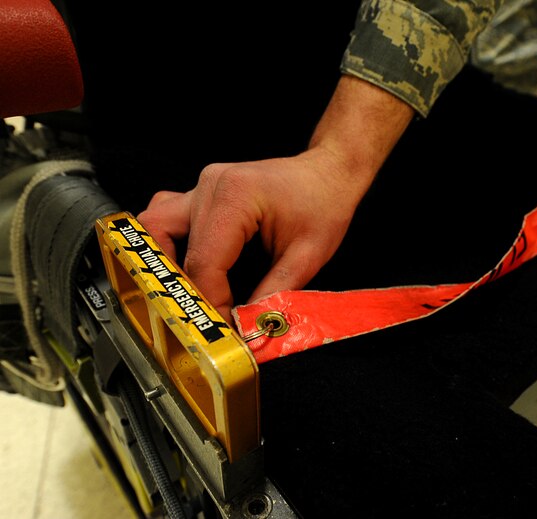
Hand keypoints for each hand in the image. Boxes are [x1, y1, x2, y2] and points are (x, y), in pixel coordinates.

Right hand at [137, 148, 368, 319]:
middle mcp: (210, 186)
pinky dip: (168, 244)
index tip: (220, 332)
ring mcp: (202, 186)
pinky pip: (167, 216)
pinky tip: (187, 266)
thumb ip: (274, 294)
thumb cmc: (324, 204)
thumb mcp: (308, 256)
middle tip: (201, 316)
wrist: (328, 173)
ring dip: (164, 263)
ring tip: (189, 293)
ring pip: (155, 226)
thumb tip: (248, 330)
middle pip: (168, 245)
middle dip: (181, 287)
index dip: (208, 303)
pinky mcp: (202, 192)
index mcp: (235, 197)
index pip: (205, 262)